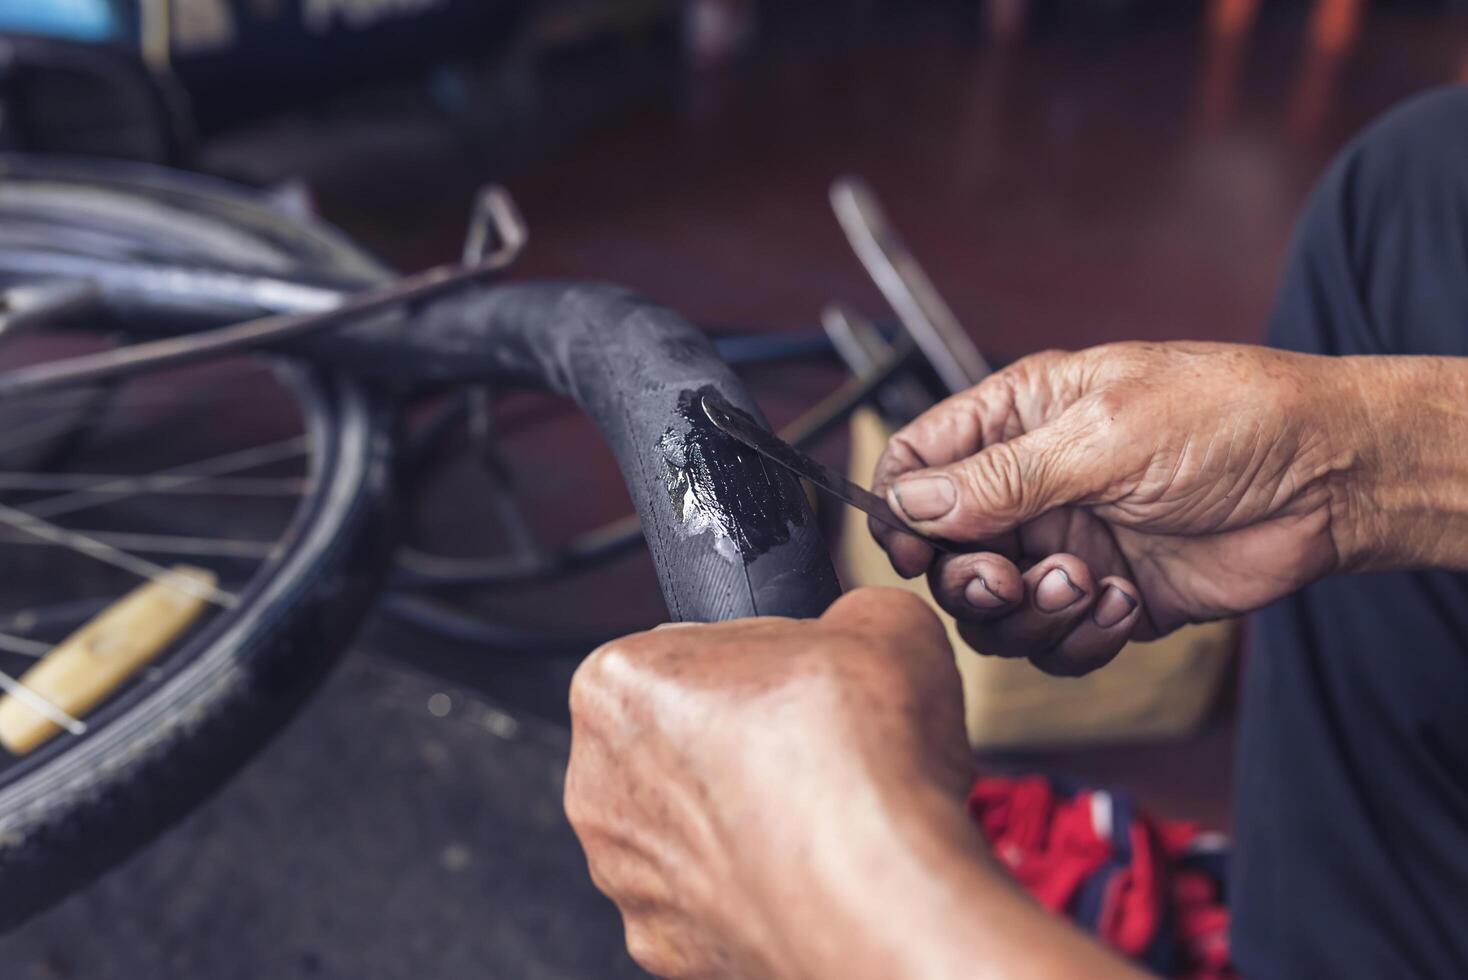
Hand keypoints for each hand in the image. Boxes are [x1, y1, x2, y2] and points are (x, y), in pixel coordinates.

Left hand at [565, 588, 1145, 979]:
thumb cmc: (860, 760)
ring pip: (690, 829)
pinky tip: (815, 871)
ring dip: (746, 818)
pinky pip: (712, 901)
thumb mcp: (880, 619)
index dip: (754, 660)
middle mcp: (598, 784)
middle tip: (819, 744)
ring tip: (828, 812)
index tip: (798, 679)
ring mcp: (627, 876)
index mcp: (616, 684)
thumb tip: (859, 628)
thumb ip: (846, 614)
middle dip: (742, 742)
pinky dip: (757, 888)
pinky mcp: (667, 948)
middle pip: (675, 742)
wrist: (884, 895)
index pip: (682, 650)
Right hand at [871, 341, 1368, 675]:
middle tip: (1008, 580)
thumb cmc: (1229, 420)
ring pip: (994, 609)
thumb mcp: (1106, 435)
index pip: (918, 462)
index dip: (899, 510)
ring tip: (1085, 585)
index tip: (912, 550)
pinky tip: (1124, 605)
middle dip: (968, 577)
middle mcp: (1031, 485)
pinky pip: (1054, 644)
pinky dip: (1078, 640)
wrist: (1330, 479)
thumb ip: (1003, 477)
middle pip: (945, 551)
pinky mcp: (1105, 599)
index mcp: (1018, 418)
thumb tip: (912, 501)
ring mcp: (1067, 544)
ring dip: (1028, 613)